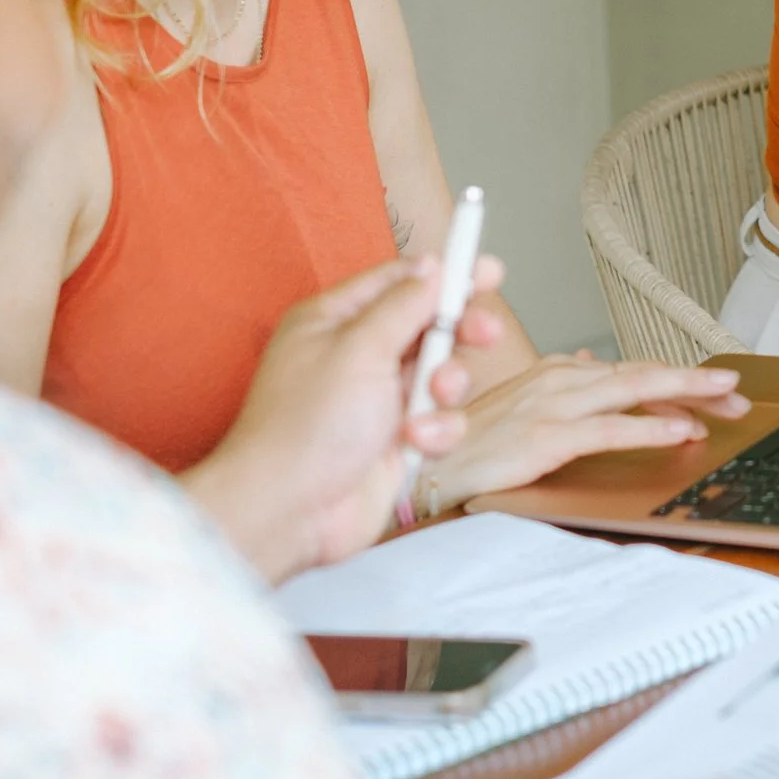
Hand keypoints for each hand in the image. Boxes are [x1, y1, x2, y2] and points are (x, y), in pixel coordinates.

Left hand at [185, 252, 502, 583]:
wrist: (290, 511)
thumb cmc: (306, 426)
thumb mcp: (360, 348)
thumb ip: (405, 304)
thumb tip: (432, 266)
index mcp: (336, 321)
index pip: (400, 281)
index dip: (445, 275)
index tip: (487, 272)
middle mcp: (358, 355)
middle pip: (430, 325)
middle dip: (459, 330)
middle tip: (484, 332)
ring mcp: (380, 400)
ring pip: (443, 374)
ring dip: (446, 384)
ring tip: (433, 396)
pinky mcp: (399, 440)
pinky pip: (441, 421)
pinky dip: (436, 429)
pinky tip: (415, 440)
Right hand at [417, 351, 754, 503]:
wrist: (425, 465)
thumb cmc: (470, 442)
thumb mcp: (523, 407)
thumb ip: (564, 388)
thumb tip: (597, 366)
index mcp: (558, 372)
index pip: (631, 370)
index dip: (677, 378)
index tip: (714, 389)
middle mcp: (561, 379)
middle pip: (643, 373)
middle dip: (695, 380)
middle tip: (737, 390)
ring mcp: (554, 405)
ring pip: (635, 389)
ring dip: (687, 392)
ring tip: (726, 398)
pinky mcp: (547, 435)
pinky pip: (610, 429)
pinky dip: (650, 426)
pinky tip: (681, 430)